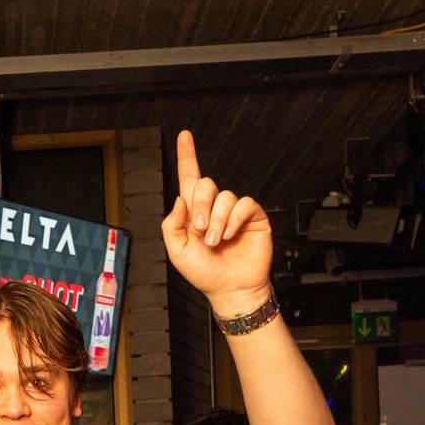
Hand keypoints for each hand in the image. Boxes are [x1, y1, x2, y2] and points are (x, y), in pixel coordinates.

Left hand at [161, 130, 273, 314]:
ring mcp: (233, 212)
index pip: (189, 179)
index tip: (184, 135)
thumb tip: (181, 199)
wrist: (229, 289)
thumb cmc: (203, 273)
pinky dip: (234, 219)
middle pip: (206, 184)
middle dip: (201, 206)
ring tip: (215, 241)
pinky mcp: (253, 217)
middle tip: (200, 231)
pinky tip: (230, 235)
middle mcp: (213, 208)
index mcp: (193, 213)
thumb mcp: (177, 250)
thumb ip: (172, 224)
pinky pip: (244, 204)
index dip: (187, 156)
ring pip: (225, 196)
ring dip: (217, 220)